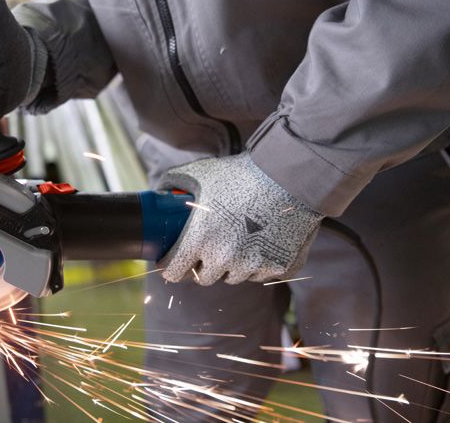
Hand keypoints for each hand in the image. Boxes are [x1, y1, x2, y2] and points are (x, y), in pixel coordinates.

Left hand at [157, 153, 322, 284]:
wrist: (290, 175)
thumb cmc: (241, 174)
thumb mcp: (201, 172)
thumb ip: (175, 182)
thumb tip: (159, 192)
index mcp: (199, 240)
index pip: (175, 272)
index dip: (172, 268)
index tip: (173, 263)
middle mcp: (224, 258)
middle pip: (205, 278)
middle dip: (203, 267)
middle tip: (207, 251)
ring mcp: (253, 265)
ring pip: (234, 277)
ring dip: (231, 266)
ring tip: (237, 242)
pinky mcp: (280, 267)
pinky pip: (262, 274)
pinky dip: (260, 264)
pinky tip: (261, 243)